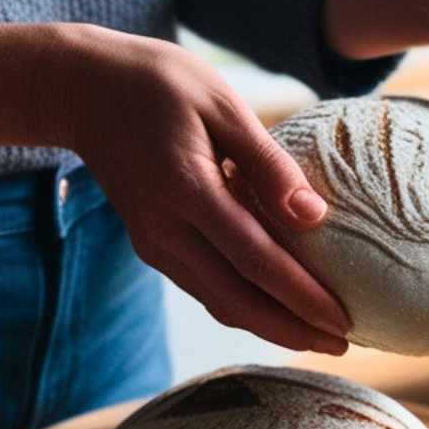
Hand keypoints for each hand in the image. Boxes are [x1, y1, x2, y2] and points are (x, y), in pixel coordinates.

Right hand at [0, 22, 350, 355]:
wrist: (83, 89)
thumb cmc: (160, 84)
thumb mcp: (223, 104)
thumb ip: (269, 164)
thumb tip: (314, 218)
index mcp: (188, 190)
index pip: (257, 260)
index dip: (302, 297)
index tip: (345, 320)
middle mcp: (165, 230)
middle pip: (237, 301)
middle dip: (292, 329)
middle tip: (344, 345)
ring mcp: (153, 243)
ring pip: (219, 302)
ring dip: (270, 326)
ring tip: (318, 335)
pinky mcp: (151, 245)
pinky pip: (204, 288)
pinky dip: (245, 305)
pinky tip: (277, 308)